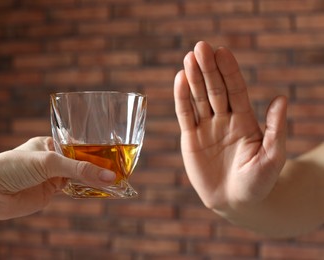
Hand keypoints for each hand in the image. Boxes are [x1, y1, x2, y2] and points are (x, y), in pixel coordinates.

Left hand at [0, 137, 115, 219]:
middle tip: (119, 168)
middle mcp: (53, 159)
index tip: (114, 154)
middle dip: (98, 165)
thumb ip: (79, 169)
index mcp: (50, 144)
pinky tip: (101, 189)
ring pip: (79, 177)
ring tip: (116, 179)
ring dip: (95, 179)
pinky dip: (87, 190)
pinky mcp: (51, 192)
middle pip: (81, 161)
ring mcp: (52, 176)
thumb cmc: (13, 166)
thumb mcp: (50, 162)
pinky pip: (74, 190)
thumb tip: (108, 176)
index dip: (96, 150)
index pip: (79, 145)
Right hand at [174, 41, 287, 212]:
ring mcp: (206, 128)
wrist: (236, 202)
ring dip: (193, 78)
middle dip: (208, 68)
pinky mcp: (190, 139)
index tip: (222, 51)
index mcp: (245, 120)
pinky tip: (179, 80)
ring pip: (198, 98)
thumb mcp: (272, 157)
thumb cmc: (258, 182)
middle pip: (214, 89)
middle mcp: (224, 119)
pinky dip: (181, 98)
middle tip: (200, 47)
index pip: (235, 89)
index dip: (229, 71)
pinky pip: (185, 115)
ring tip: (188, 58)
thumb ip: (275, 129)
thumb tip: (282, 99)